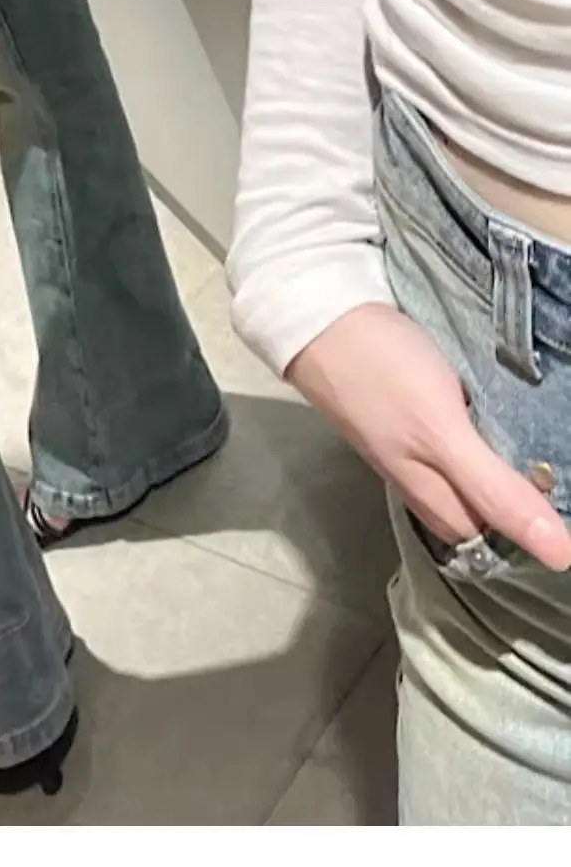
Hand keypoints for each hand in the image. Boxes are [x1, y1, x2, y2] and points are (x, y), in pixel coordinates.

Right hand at [288, 303, 570, 571]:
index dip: (529, 524)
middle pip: (477, 506)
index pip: (491, 534)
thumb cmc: (381, 371)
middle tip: (551, 465)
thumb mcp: (443, 431)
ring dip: (500, 460)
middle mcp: (419, 475)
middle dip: (516, 494)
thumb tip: (559, 555)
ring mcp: (409, 442)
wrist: (320, 311)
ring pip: (466, 471)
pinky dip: (480, 429)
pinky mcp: (406, 408)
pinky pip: (453, 436)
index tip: (561, 497)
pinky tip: (493, 409)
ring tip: (531, 439)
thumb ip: (495, 488)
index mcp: (428, 494)